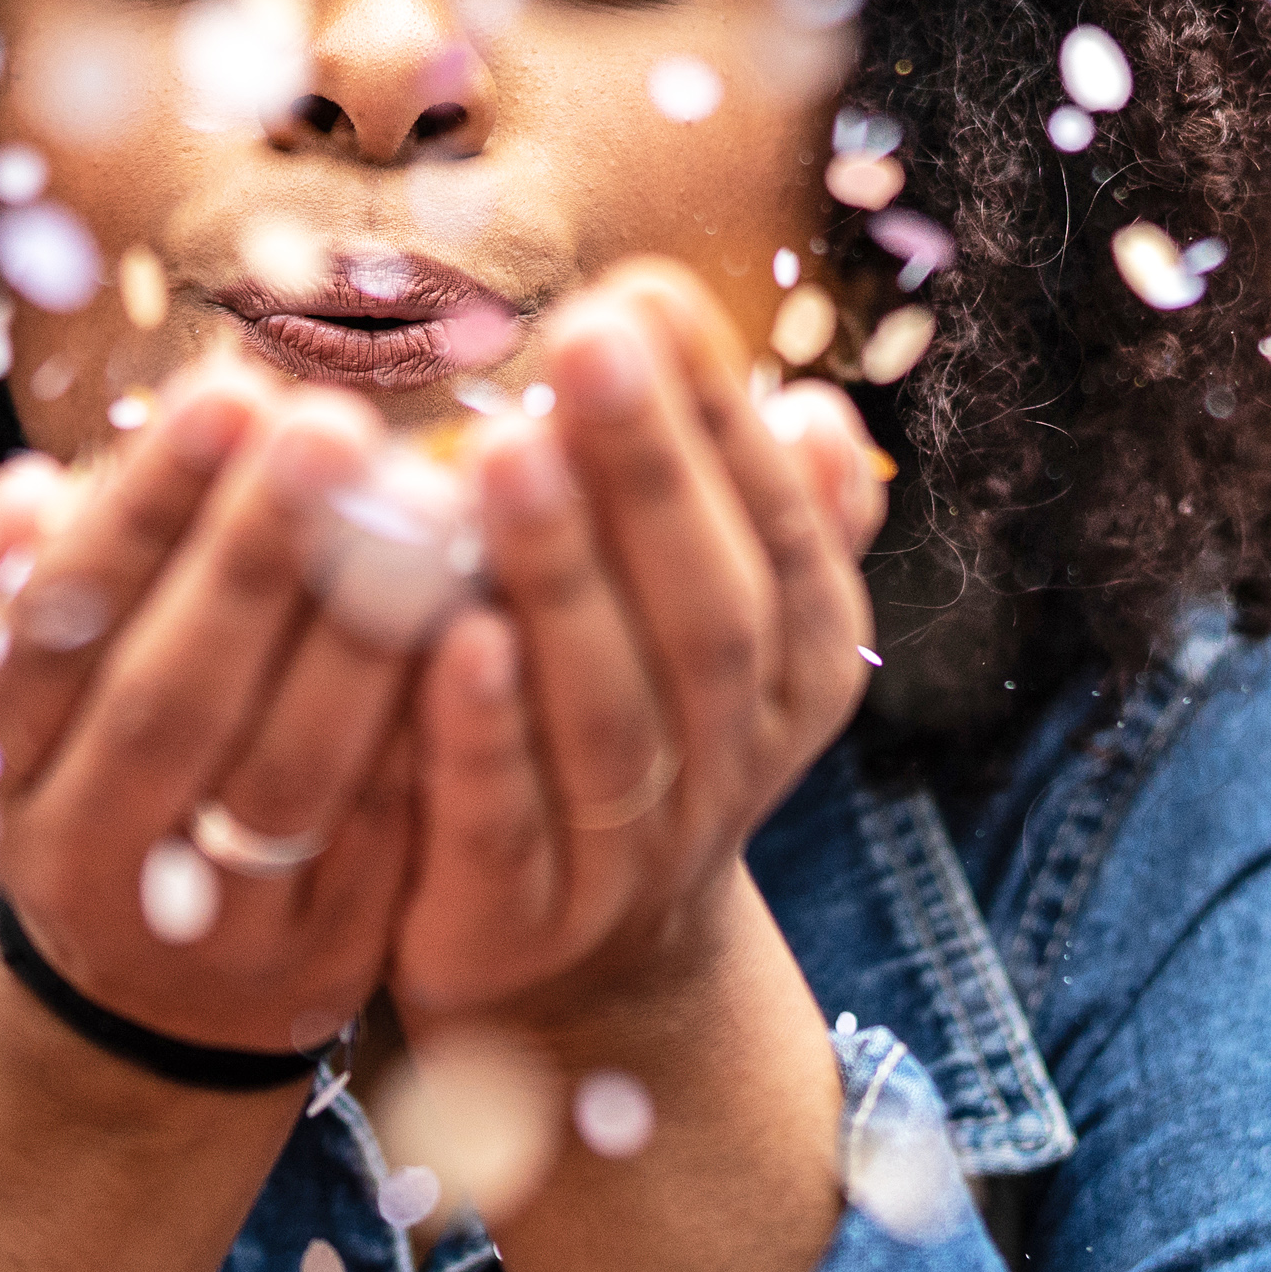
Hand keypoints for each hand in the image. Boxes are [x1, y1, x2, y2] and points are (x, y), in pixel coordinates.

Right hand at [0, 359, 443, 1060]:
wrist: (146, 969)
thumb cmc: (84, 730)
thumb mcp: (0, 656)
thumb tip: (24, 501)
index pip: (56, 621)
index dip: (142, 509)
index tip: (230, 389)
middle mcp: (71, 854)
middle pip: (167, 700)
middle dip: (255, 557)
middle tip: (335, 427)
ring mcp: (197, 927)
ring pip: (286, 777)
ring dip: (358, 638)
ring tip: (424, 509)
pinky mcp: (317, 963)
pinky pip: (384, 839)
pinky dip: (429, 730)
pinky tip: (481, 622)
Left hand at [388, 263, 883, 1036]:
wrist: (567, 977)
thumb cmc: (622, 738)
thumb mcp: (707, 636)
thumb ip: (762, 526)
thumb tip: (821, 410)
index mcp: (786, 677)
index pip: (781, 537)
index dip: (721, 422)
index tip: (647, 294)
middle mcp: (726, 767)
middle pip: (706, 616)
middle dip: (653, 471)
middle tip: (588, 336)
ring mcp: (625, 856)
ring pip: (609, 715)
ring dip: (563, 577)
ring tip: (504, 447)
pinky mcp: (512, 924)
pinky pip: (504, 823)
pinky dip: (484, 730)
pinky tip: (449, 634)